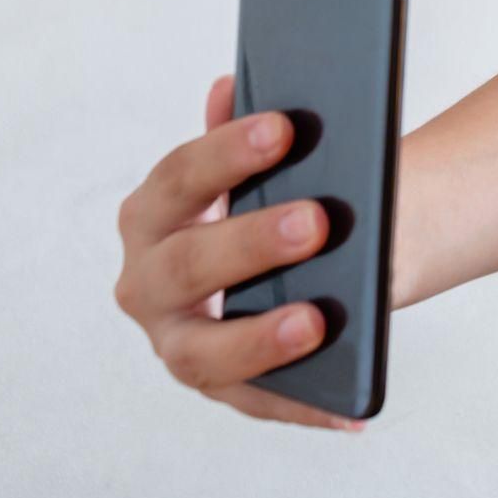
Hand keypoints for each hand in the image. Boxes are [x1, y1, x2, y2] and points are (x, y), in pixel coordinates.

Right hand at [113, 73, 364, 431]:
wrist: (288, 262)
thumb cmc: (266, 202)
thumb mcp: (256, 167)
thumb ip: (240, 132)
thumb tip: (230, 86)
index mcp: (151, 214)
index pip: (178, 179)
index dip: (226, 152)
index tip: (285, 127)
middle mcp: (145, 282)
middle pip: (186, 264)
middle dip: (250, 243)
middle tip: (318, 221)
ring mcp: (175, 342)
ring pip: (203, 351)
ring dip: (259, 338)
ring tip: (318, 320)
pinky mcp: (216, 387)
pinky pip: (257, 403)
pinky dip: (305, 406)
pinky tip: (352, 411)